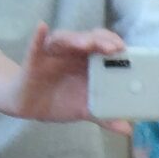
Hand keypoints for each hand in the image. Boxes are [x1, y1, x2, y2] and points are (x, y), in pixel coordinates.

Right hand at [0, 25, 132, 132]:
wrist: (30, 106)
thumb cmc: (61, 100)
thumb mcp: (85, 110)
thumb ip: (105, 116)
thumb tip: (128, 130)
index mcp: (87, 61)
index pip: (102, 45)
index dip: (113, 44)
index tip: (125, 50)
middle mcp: (72, 52)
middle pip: (87, 39)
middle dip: (101, 41)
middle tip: (114, 48)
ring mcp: (53, 53)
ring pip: (65, 40)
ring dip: (77, 39)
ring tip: (88, 43)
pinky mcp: (34, 58)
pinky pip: (36, 45)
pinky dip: (38, 36)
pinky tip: (42, 27)